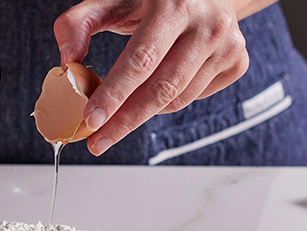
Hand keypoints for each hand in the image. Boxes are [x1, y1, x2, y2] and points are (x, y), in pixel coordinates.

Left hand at [54, 0, 250, 155]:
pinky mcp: (238, 62)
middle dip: (125, 121)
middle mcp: (207, 24)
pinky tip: (161, 82)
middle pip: (161, 89)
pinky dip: (170, 100)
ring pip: (177, 99)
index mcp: (174, 4)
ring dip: (144, 110)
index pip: (140, 60)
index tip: (92, 119)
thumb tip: (67, 65)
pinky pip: (193, 97)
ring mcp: (228, 45)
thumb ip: (79, 24)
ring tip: (122, 108)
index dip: (114, 95)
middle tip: (98, 140)